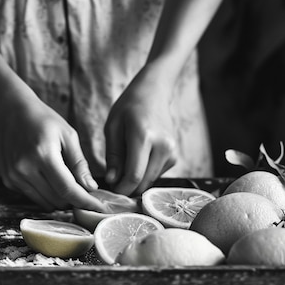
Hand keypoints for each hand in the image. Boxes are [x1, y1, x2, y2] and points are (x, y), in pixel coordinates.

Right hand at [0, 91, 104, 211]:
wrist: (7, 111)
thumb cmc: (42, 119)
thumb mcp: (67, 135)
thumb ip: (79, 163)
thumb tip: (91, 187)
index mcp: (43, 154)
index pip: (68, 189)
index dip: (86, 202)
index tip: (99, 207)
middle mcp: (25, 169)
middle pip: (58, 200)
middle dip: (75, 199)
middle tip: (85, 189)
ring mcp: (14, 176)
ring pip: (46, 203)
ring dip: (61, 199)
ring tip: (68, 183)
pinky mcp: (9, 181)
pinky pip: (34, 197)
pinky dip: (46, 194)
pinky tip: (49, 178)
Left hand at [104, 69, 176, 195]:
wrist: (154, 93)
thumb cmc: (129, 107)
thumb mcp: (113, 127)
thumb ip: (113, 156)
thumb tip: (113, 181)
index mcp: (144, 136)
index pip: (134, 175)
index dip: (121, 189)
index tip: (109, 191)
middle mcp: (163, 146)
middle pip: (144, 182)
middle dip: (127, 188)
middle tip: (113, 183)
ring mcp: (172, 152)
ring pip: (150, 181)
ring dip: (136, 181)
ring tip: (123, 166)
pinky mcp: (174, 156)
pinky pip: (156, 174)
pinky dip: (144, 174)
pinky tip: (137, 159)